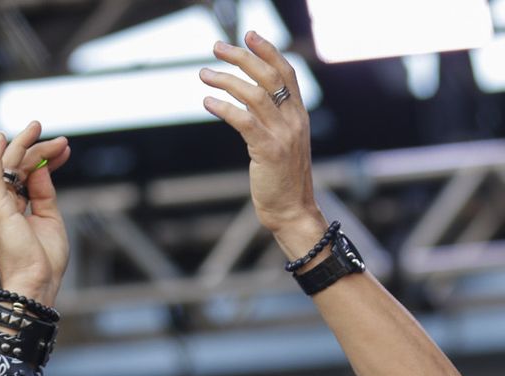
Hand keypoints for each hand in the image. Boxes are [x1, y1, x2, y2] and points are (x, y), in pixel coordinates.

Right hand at [0, 121, 72, 306]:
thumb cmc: (43, 262)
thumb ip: (43, 192)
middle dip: (40, 151)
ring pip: (7, 167)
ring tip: (38, 127)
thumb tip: (41, 166)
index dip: (44, 161)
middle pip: (16, 169)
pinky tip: (3, 138)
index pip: (23, 176)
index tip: (64, 150)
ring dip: (26, 146)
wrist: (36, 284)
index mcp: (8, 211)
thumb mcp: (49, 219)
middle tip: (62, 140)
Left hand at [201, 31, 324, 252]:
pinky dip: (224, 107)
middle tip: (216, 48)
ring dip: (226, 79)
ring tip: (204, 74)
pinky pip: (243, 120)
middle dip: (241, 57)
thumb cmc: (284, 180)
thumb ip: (274, 119)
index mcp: (300, 116)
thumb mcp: (285, 143)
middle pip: (268, 76)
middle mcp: (294, 121)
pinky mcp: (268, 150)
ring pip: (254, 94)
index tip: (249, 35)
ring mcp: (283, 135)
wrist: (293, 212)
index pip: (286, 72)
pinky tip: (208, 101)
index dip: (267, 51)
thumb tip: (250, 98)